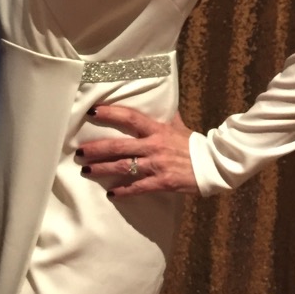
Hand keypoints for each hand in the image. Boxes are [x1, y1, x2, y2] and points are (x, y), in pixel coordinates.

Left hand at [77, 103, 198, 197]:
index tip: (92, 112)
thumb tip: (160, 100)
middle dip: (97, 149)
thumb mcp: (179, 125)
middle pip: (119, 146)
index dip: (110, 113)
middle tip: (79, 152)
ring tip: (86, 170)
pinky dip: (124, 191)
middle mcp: (153, 145)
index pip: (129, 117)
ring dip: (102, 169)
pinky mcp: (162, 182)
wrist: (214, 164)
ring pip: (123, 167)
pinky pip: (139, 187)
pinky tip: (112, 193)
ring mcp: (157, 164)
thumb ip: (166, 116)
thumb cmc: (194, 143)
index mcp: (157, 129)